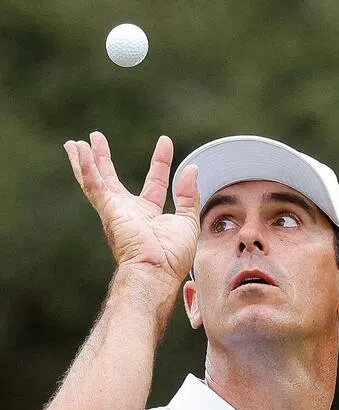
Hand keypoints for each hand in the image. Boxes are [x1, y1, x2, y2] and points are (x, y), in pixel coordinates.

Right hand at [64, 132, 198, 283]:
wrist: (157, 271)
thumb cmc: (173, 256)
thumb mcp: (188, 221)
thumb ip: (188, 195)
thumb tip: (192, 169)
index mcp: (149, 215)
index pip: (155, 182)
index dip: (160, 162)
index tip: (165, 142)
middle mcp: (129, 212)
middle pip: (112, 179)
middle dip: (103, 159)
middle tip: (95, 138)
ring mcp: (116, 211)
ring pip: (95, 180)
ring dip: (86, 161)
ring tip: (76, 143)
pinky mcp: (109, 211)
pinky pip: (93, 185)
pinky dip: (85, 167)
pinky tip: (77, 151)